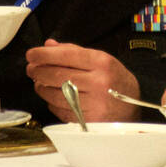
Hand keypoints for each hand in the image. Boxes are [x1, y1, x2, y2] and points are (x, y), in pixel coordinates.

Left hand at [25, 39, 141, 121]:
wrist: (134, 106)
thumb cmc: (115, 80)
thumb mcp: (101, 59)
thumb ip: (73, 51)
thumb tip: (48, 46)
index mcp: (102, 63)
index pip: (65, 56)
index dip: (43, 55)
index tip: (31, 54)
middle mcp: (99, 83)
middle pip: (57, 76)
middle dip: (38, 71)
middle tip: (32, 69)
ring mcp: (94, 103)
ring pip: (55, 95)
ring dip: (42, 88)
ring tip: (40, 83)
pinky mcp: (89, 120)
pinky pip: (61, 110)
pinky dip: (52, 103)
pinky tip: (53, 97)